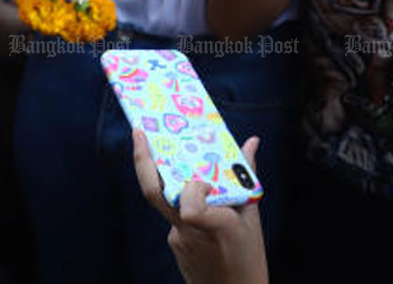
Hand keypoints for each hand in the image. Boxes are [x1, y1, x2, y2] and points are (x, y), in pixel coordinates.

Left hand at [133, 129, 268, 283]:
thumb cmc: (248, 260)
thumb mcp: (253, 219)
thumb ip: (246, 177)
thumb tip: (252, 141)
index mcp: (215, 226)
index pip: (191, 207)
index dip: (194, 191)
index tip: (205, 182)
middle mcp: (188, 232)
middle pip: (155, 193)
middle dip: (142, 161)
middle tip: (139, 133)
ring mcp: (176, 239)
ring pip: (168, 201)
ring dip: (176, 182)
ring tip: (190, 167)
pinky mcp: (174, 243)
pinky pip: (176, 215)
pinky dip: (187, 204)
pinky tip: (204, 205)